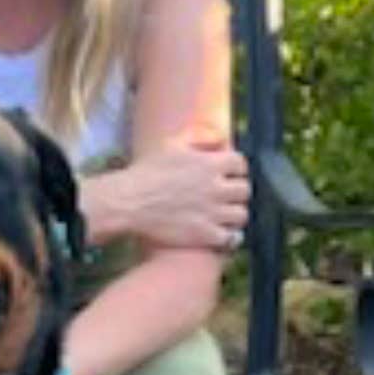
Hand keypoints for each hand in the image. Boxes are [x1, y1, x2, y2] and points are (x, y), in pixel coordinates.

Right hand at [115, 128, 249, 252]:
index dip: (236, 169)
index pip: (241, 164)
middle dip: (236, 192)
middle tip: (225, 196)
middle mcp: (216, 188)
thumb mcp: (172, 145)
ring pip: (241, 215)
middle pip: (244, 190)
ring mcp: (212, 213)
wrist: (129, 202)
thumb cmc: (146, 172)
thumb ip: (199, 137)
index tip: (229, 174)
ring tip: (223, 216)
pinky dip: (226, 237)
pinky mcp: (204, 234)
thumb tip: (221, 139)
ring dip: (233, 214)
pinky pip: (229, 238)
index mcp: (210, 164)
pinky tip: (218, 233)